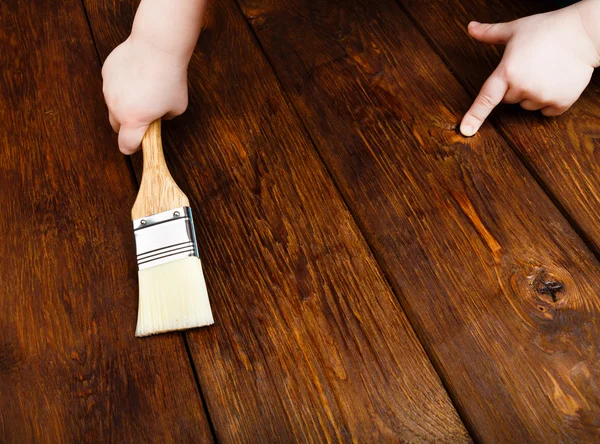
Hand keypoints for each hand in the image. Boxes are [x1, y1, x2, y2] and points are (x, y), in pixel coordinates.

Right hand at [102, 36, 188, 153]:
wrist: (157, 47)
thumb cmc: (170, 78)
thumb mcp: (177, 107)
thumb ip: (164, 118)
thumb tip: (157, 117)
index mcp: (133, 120)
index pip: (126, 146)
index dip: (134, 147)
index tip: (140, 144)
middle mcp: (116, 107)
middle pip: (117, 126)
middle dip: (129, 126)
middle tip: (145, 116)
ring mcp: (108, 89)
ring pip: (113, 105)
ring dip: (125, 104)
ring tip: (144, 91)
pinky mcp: (106, 72)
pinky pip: (112, 86)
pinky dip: (122, 86)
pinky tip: (137, 75)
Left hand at [460, 3, 599, 136]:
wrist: (584, 33)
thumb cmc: (548, 29)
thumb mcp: (515, 29)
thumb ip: (490, 33)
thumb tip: (470, 28)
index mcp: (507, 71)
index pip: (486, 98)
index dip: (475, 116)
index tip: (466, 130)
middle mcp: (523, 87)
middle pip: (508, 99)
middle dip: (515, 87)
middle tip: (530, 67)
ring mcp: (542, 96)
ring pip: (527, 106)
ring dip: (533, 94)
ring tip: (546, 71)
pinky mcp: (560, 102)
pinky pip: (547, 112)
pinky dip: (551, 101)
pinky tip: (557, 82)